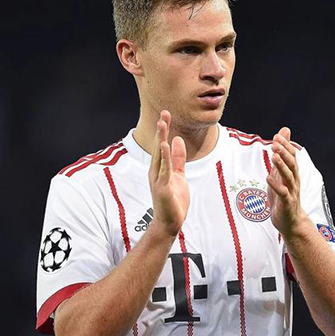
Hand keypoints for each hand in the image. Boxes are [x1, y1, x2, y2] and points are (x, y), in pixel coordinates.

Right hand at [148, 110, 189, 236]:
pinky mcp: (163, 187)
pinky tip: (165, 145)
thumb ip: (178, 158)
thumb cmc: (173, 200)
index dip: (163, 130)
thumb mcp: (179, 175)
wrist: (169, 222)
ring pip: (160, 155)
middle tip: (164, 113)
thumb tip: (177, 140)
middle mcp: (156, 171)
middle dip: (161, 129)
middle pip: (158, 146)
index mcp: (159, 168)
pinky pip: (164, 169)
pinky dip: (165, 156)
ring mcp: (158, 178)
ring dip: (160, 138)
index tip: (166, 115)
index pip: (161, 145)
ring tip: (162, 123)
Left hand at [267, 127, 305, 234]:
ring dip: (282, 166)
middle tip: (275, 142)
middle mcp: (294, 181)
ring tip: (274, 156)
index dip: (286, 146)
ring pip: (288, 177)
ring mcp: (291, 192)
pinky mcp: (286, 204)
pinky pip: (283, 194)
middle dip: (284, 153)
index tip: (277, 136)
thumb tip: (284, 133)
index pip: (292, 156)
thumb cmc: (284, 196)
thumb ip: (282, 155)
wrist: (290, 222)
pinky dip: (276, 185)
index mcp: (293, 174)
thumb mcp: (281, 174)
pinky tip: (268, 178)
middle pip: (292, 164)